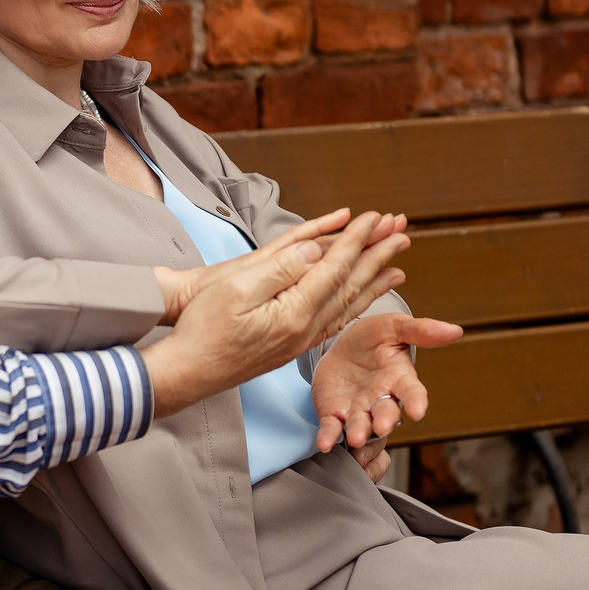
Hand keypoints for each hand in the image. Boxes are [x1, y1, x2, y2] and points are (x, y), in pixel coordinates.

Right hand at [153, 212, 407, 323]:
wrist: (188, 373)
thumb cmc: (202, 329)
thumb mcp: (235, 290)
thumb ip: (280, 269)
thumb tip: (314, 250)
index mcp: (293, 312)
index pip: (335, 268)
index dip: (357, 239)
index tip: (375, 216)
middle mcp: (305, 330)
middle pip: (351, 286)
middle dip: (377, 256)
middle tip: (401, 232)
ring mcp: (301, 341)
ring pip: (348, 306)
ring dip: (374, 282)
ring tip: (397, 266)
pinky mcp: (293, 347)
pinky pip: (335, 321)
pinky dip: (355, 306)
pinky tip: (362, 301)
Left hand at [311, 313, 465, 464]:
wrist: (340, 346)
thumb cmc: (372, 338)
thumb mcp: (393, 327)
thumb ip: (420, 330)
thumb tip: (455, 330)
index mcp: (399, 378)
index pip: (412, 391)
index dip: (416, 401)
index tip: (419, 411)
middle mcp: (381, 399)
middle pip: (387, 414)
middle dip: (384, 421)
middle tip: (381, 427)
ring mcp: (358, 410)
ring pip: (362, 426)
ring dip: (359, 434)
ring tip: (355, 439)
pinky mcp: (335, 415)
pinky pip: (332, 429)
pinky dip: (329, 437)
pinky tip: (324, 444)